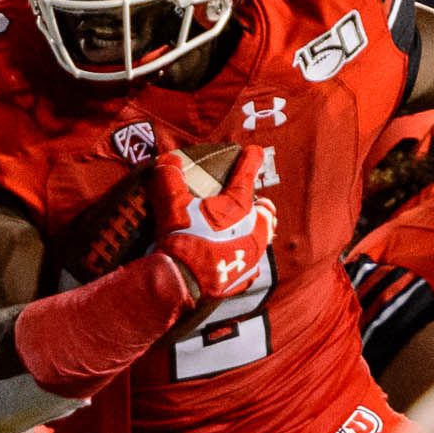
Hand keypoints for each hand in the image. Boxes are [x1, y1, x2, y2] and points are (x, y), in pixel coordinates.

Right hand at [150, 146, 276, 304]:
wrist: (181, 280)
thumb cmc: (181, 238)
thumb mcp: (171, 203)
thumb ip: (170, 177)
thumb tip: (168, 159)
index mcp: (238, 205)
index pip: (247, 175)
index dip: (251, 161)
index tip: (255, 152)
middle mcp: (253, 228)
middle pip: (265, 211)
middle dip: (260, 205)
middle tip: (254, 203)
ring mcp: (252, 254)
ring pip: (263, 238)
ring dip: (256, 231)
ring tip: (247, 230)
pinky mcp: (245, 276)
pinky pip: (252, 264)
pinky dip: (244, 260)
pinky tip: (235, 259)